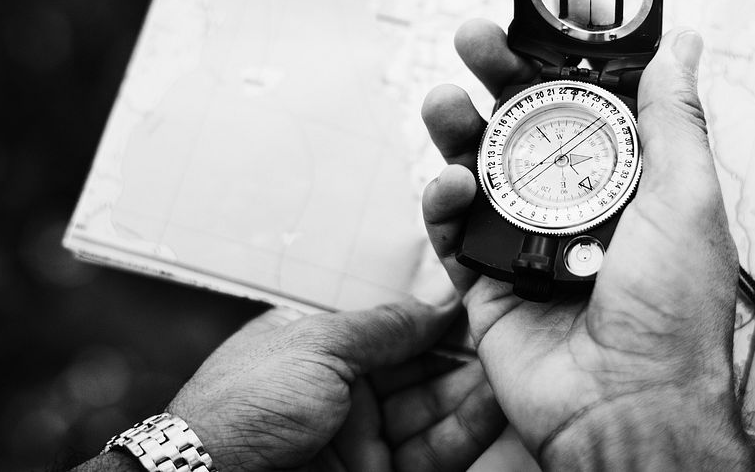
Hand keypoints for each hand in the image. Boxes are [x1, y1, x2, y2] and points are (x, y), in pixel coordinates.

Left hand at [165, 297, 505, 470]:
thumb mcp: (317, 345)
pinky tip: (495, 408)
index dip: (439, 322)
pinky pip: (432, 452)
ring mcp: (361, 439)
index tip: (482, 310)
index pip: (396, 332)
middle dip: (465, 357)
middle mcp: (344, 394)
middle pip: (421, 372)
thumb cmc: (240, 409)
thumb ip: (385, 327)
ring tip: (515, 370)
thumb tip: (435, 302)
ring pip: (433, 412)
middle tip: (510, 339)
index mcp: (322, 350)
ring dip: (474, 393)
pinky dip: (466, 432)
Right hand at [421, 20, 754, 469]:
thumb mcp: (687, 199)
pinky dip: (442, 203)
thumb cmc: (672, 317)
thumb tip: (682, 50)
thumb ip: (674, 119)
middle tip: (475, 41)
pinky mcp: (487, 279)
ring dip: (455, 130)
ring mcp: (525, 242)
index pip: (579, 104)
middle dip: (493, 79)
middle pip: (520, 126)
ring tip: (444, 102)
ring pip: (478, 169)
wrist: (628, 407)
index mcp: (624, 182)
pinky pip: (451, 231)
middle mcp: (572, 205)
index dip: (553, 63)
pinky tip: (450, 185)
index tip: (533, 26)